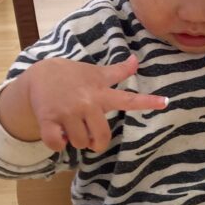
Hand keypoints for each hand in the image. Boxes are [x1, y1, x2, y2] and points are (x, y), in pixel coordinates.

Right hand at [15, 54, 168, 151]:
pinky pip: (57, 143)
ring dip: (77, 141)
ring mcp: (67, 111)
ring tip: (71, 128)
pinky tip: (58, 133)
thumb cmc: (72, 76)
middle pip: (101, 136)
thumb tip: (136, 60)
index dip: (147, 102)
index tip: (165, 102)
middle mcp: (87, 103)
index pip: (128, 98)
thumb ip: (117, 71)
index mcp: (100, 93)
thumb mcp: (95, 73)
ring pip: (80, 142)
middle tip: (90, 138)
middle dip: (96, 143)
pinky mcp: (48, 119)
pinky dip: (58, 144)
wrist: (39, 75)